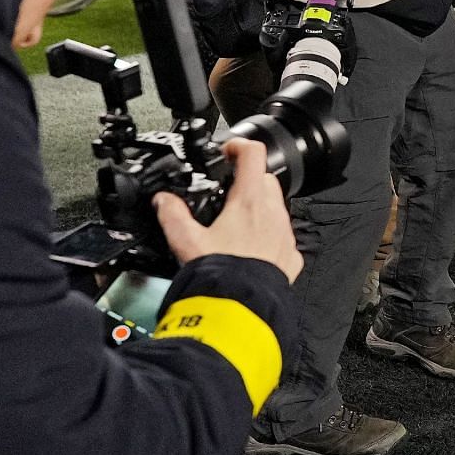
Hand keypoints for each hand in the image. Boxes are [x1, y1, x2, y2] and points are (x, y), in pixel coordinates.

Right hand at [154, 139, 301, 283]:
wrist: (241, 309)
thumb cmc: (219, 275)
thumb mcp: (186, 241)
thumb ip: (173, 215)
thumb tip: (163, 200)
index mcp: (249, 202)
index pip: (253, 154)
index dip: (239, 145)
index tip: (227, 151)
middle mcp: (273, 214)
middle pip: (266, 179)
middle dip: (247, 179)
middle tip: (227, 192)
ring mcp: (285, 235)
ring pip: (276, 208)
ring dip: (258, 208)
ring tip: (234, 224)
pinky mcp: (291, 256)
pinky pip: (282, 236)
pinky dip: (268, 236)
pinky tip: (249, 249)